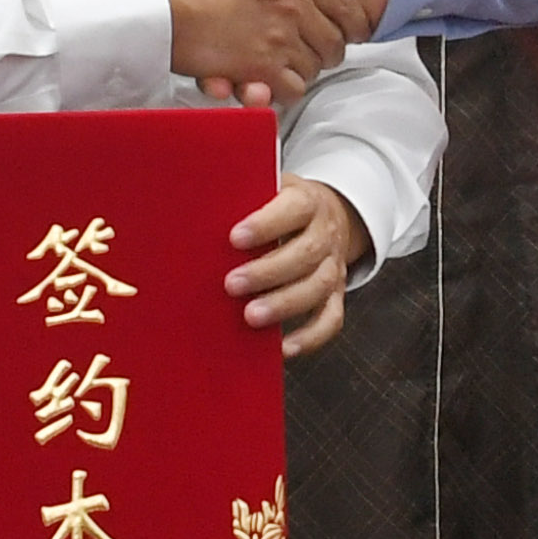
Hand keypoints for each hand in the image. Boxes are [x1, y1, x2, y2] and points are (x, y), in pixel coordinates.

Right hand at [157, 0, 365, 105]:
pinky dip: (285, 90)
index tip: (341, 23)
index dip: (348, 18)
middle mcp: (294, 10)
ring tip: (290, 63)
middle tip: (314, 46)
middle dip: (327, 47)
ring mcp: (277, 42)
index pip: (346, 5)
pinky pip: (290, 90)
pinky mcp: (257, 70)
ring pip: (314, 68)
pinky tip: (273, 81)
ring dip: (305, 69)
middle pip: (334, 42)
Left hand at [227, 177, 372, 357]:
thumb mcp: (270, 191)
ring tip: (251, 316)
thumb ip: (246, 200)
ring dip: (284, 305)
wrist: (330, 216)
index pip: (293, 210)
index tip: (234, 238)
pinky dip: (309, 337)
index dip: (265, 225)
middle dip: (267, 272)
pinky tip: (282, 347)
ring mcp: (334, 266)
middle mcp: (326, 234)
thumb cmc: (285, 207)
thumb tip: (200, 215)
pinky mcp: (337, 294)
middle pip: (305, 254)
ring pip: (318, 288)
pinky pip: (330, 319)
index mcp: (308, 202)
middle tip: (232, 285)